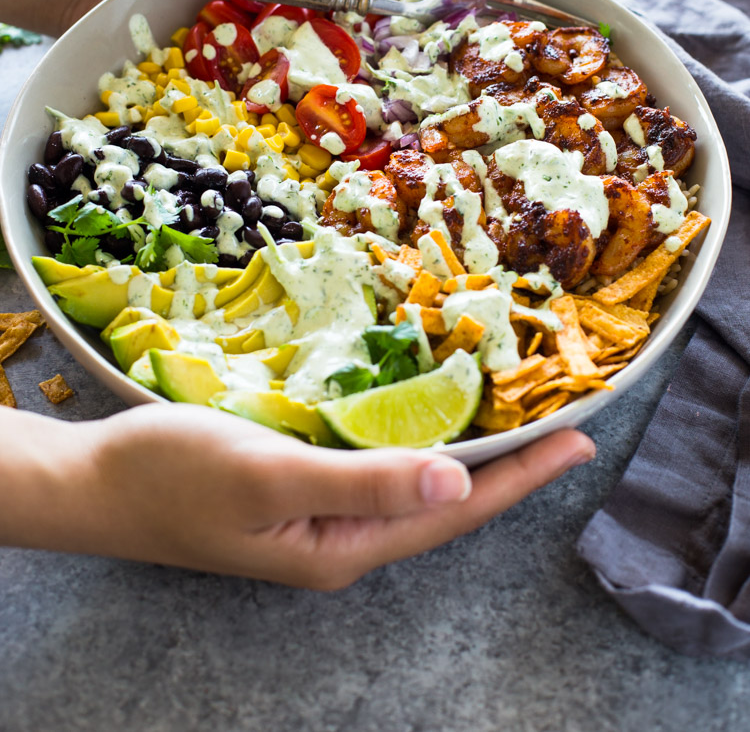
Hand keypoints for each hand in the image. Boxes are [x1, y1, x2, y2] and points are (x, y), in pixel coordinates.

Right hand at [27, 404, 593, 588]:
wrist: (95, 480)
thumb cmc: (172, 475)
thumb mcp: (269, 475)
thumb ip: (362, 483)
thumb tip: (457, 488)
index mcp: (342, 550)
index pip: (453, 515)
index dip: (519, 479)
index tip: (576, 442)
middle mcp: (340, 541)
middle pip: (442, 504)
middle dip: (506, 467)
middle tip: (559, 423)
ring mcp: (317, 517)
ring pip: (410, 483)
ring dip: (463, 451)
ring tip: (512, 418)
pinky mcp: (296, 489)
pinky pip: (374, 466)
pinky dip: (411, 439)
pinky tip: (423, 415)